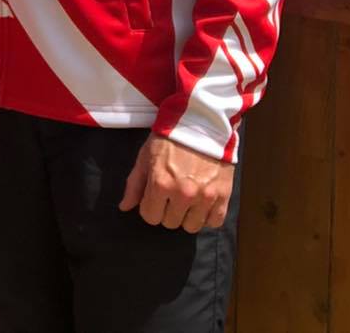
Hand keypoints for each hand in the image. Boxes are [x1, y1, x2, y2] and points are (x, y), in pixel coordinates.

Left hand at [119, 133, 233, 233]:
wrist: (202, 122)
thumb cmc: (170, 137)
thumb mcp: (146, 156)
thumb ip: (135, 184)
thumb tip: (125, 207)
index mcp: (161, 184)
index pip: (150, 217)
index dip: (150, 207)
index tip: (155, 196)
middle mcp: (183, 194)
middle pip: (171, 223)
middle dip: (168, 211)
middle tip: (172, 194)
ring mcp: (205, 196)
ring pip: (192, 226)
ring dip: (187, 216)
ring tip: (188, 199)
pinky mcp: (224, 195)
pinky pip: (214, 222)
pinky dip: (208, 216)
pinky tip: (203, 203)